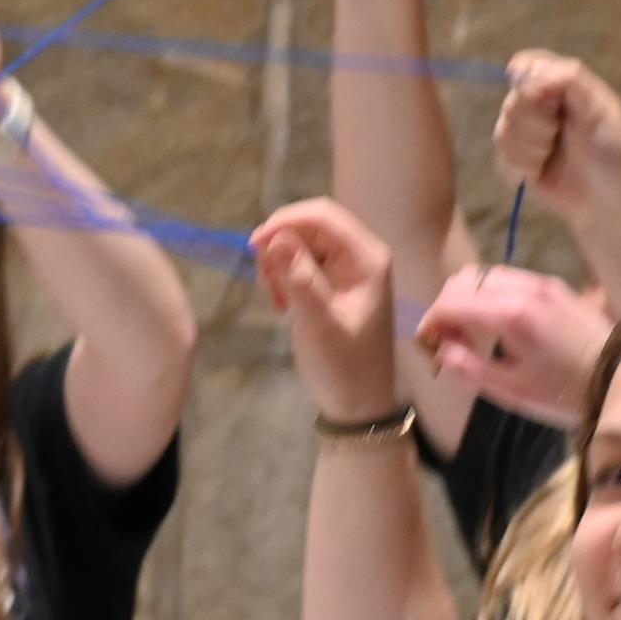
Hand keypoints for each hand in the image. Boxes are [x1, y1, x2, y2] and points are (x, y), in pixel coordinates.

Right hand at [249, 197, 402, 419]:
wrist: (358, 404)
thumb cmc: (344, 366)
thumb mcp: (318, 323)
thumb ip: (298, 278)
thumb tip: (275, 237)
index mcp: (366, 258)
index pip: (322, 215)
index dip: (285, 222)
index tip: (253, 247)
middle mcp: (359, 255)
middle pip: (310, 225)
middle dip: (280, 246)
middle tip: (267, 283)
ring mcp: (347, 269)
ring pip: (301, 243)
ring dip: (279, 263)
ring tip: (277, 299)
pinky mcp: (333, 283)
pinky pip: (302, 262)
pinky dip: (284, 276)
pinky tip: (282, 303)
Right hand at [415, 264, 611, 428]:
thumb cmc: (564, 393)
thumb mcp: (510, 391)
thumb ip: (467, 368)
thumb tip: (440, 350)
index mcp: (509, 315)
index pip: (449, 302)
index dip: (429, 323)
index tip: (426, 347)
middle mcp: (522, 288)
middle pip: (462, 281)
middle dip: (446, 308)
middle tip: (449, 342)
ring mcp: (540, 283)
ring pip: (484, 275)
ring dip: (467, 298)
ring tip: (472, 333)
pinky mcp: (554, 286)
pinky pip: (507, 278)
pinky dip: (489, 295)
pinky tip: (497, 325)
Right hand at [493, 50, 620, 221]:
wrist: (607, 199)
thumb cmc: (611, 150)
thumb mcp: (601, 109)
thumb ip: (570, 81)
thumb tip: (529, 69)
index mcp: (558, 84)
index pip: (525, 64)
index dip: (527, 82)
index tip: (548, 102)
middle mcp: (535, 105)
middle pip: (511, 102)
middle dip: (537, 124)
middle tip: (560, 135)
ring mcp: (521, 133)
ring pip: (503, 132)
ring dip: (532, 149)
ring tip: (552, 156)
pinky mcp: (512, 162)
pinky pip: (501, 159)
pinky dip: (523, 169)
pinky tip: (539, 173)